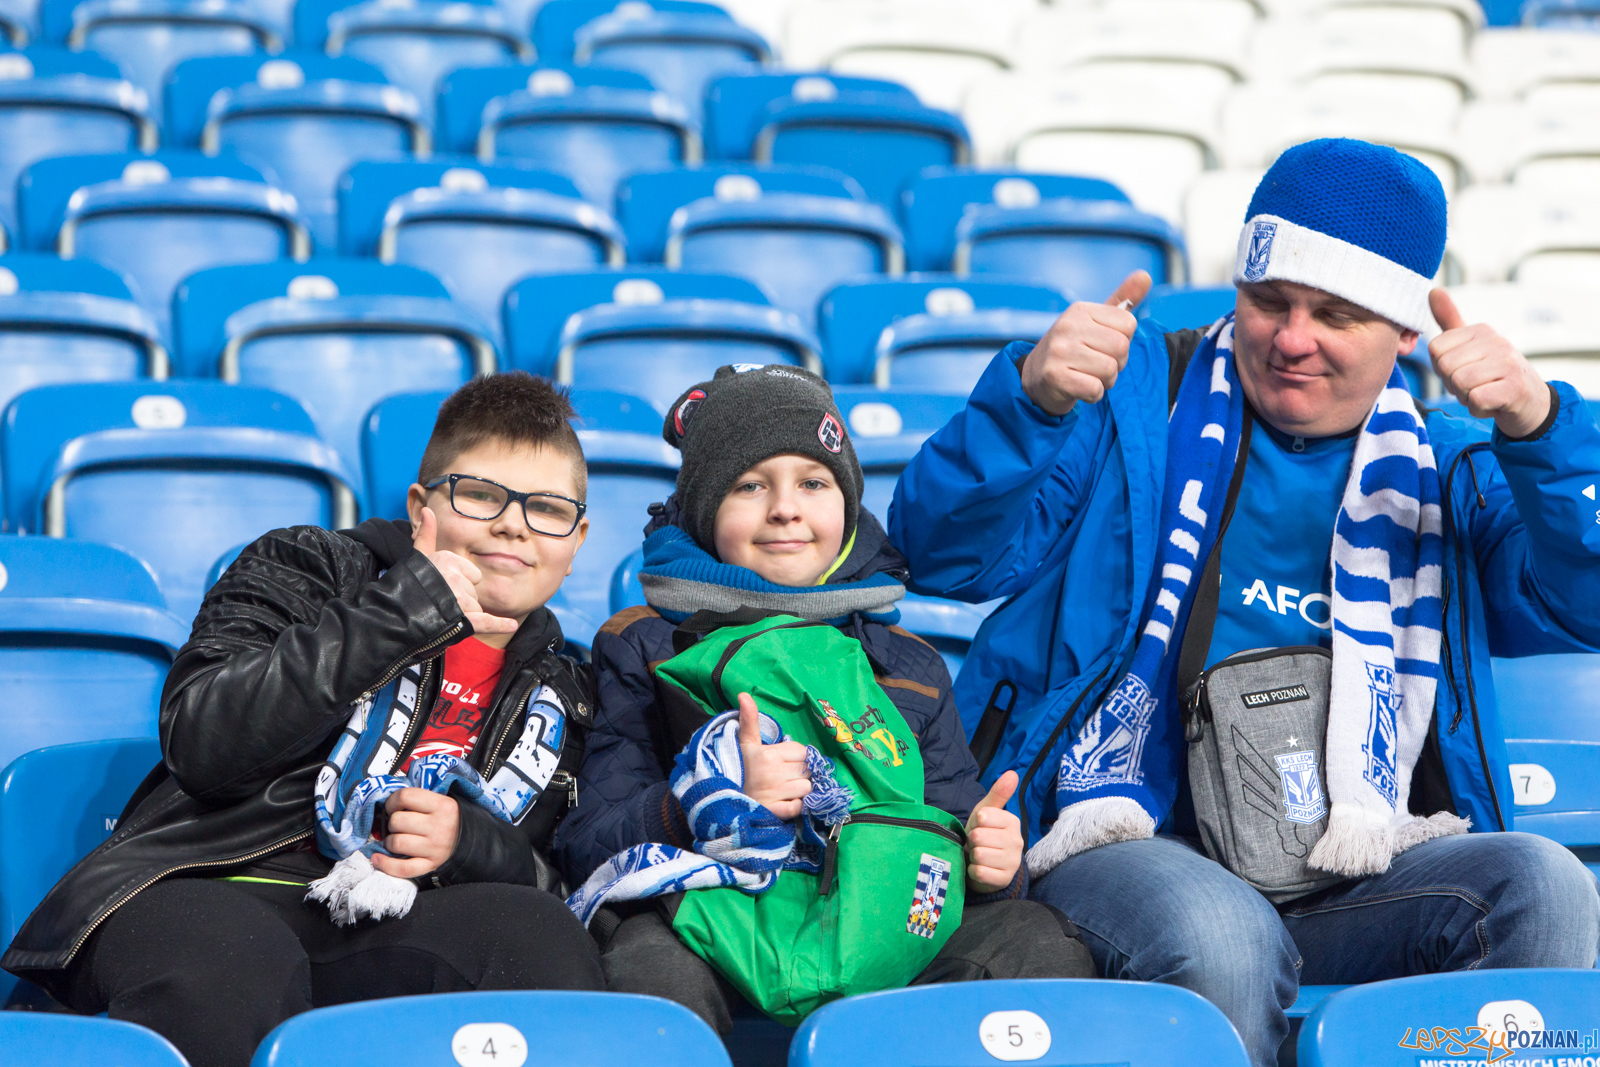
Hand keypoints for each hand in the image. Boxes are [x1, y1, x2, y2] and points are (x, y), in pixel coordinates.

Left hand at [371, 788, 459, 878]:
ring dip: (390, 841)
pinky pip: (402, 868)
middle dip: (392, 823)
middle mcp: (438, 826)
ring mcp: (434, 848)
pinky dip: (386, 864)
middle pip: (397, 821)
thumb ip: (419, 799)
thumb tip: (388, 801)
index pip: (405, 797)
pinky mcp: (430, 865)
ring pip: (396, 843)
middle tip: (399, 825)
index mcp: (442, 806)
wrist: (472, 841)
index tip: (393, 807)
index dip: (392, 801)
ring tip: (396, 839)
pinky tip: (377, 858)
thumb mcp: (442, 801)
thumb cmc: (450, 819)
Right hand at [412, 506, 517, 635]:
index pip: (472, 575)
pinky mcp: (462, 620)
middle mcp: (455, 576)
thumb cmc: (407, 586)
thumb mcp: (418, 557)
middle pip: (474, 592)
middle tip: (437, 603)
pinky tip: (511, 625)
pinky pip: (486, 622)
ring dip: (462, 615)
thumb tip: (428, 511)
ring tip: (439, 616)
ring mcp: (459, 599)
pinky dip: (499, 625)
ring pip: (475, 608)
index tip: (440, 588)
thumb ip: (427, 535)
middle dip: (460, 600)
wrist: (391, 616)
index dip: (458, 584)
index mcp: (449, 559)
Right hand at [736, 692, 810, 818]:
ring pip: (806, 788)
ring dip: (799, 790)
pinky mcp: (775, 812)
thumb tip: (744, 694)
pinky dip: (795, 806)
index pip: (802, 751)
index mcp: (768, 754)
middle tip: (785, 776)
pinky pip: (798, 807)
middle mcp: (773, 773)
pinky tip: (783, 802)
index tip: (785, 761)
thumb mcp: (744, 743)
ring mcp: (775, 794)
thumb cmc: (738, 767)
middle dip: (800, 772)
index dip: (797, 756)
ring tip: (784, 789)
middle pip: (807, 769)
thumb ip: (749, 720)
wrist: (720, 797)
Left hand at [965, 771, 1022, 892]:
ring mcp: (1012, 862)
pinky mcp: (1004, 879)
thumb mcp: (986, 811)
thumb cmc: (984, 834)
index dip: (975, 823)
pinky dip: (974, 871)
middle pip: (979, 837)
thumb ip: (998, 793)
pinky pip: (979, 872)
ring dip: (973, 856)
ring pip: (979, 855)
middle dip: (973, 841)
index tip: (981, 828)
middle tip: (979, 844)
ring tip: (980, 855)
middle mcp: (1016, 841)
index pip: (982, 817)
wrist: (986, 865)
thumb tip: (1012, 773)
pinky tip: (981, 869)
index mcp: (1012, 822)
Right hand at [1020, 270, 1151, 416]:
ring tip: (1087, 376)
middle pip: (1121, 347)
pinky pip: (1094, 389)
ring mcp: (1059, 351)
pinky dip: (1093, 395)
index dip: (1123, 341)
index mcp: (1081, 310)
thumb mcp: (1096, 322)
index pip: (1128, 324)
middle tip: (1096, 365)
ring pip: (1109, 370)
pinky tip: (1079, 388)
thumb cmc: (1074, 349)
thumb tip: (1146, 275)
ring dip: (1105, 381)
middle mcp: (1068, 326)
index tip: (1103, 346)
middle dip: (1116, 363)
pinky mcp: (1054, 376)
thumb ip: (1122, 300)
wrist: (1035, 378)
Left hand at [1429, 289, 1550, 438]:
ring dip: (1466, 397)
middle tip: (1475, 385)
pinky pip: (1476, 400)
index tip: (1464, 370)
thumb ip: (1450, 321)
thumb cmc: (1492, 375)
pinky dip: (1479, 409)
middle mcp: (1497, 342)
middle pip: (1445, 367)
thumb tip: (1432, 290)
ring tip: (1485, 392)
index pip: (1435, 350)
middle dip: (1453, 384)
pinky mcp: (1515, 388)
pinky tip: (1493, 404)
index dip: (1442, 368)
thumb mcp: (1470, 346)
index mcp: (1481, 330)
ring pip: (1459, 383)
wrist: (1530, 404)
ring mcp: (1508, 363)